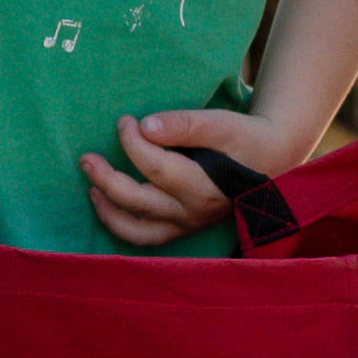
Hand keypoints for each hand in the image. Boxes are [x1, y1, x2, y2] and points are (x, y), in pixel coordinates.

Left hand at [88, 103, 299, 248]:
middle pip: (138, 202)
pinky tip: (107, 204)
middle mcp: (192, 213)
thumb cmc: (245, 139)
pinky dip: (123, 223)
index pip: (155, 168)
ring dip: (108, 212)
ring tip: (90, 190)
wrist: (271, 159)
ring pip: (138, 232)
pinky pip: (146, 237)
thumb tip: (144, 125)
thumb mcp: (222, 124)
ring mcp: (187, 226)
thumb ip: (184, 124)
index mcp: (203, 188)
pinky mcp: (182, 228)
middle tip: (85, 157)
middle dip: (106, 179)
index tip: (125, 121)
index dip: (132, 142)